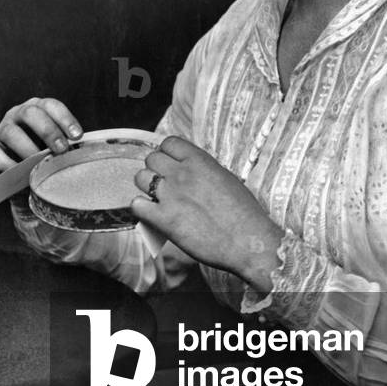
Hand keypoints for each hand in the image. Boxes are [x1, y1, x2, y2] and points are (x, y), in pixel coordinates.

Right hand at [0, 97, 83, 172]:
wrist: (14, 166)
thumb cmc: (41, 152)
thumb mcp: (53, 144)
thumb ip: (64, 146)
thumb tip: (82, 157)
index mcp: (37, 108)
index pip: (51, 106)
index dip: (65, 119)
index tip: (77, 136)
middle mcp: (18, 114)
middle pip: (31, 113)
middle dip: (48, 131)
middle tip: (61, 149)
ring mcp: (2, 129)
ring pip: (12, 132)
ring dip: (28, 149)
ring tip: (40, 165)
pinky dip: (8, 164)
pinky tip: (20, 174)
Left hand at [130, 136, 282, 292]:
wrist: (249, 242)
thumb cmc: (245, 214)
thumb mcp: (226, 179)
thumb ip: (203, 171)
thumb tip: (190, 170)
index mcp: (199, 161)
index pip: (169, 143)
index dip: (167, 154)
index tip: (171, 165)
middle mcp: (182, 174)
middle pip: (151, 159)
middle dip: (155, 170)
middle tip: (163, 185)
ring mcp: (171, 195)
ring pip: (140, 178)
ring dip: (146, 188)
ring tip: (157, 199)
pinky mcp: (163, 219)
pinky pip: (137, 205)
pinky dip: (141, 209)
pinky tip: (152, 215)